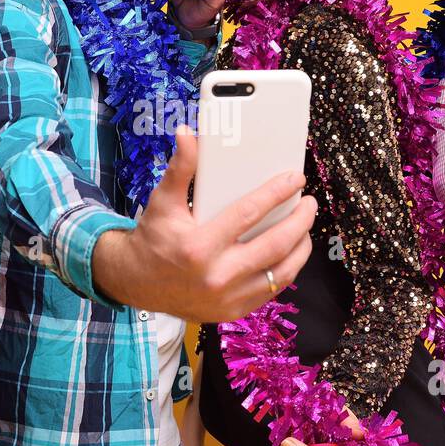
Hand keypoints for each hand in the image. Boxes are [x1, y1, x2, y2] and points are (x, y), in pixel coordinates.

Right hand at [92, 126, 315, 321]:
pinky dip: (286, 269)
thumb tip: (188, 134)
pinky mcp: (232, 311)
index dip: (276, 194)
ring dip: (300, 247)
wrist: (136, 283)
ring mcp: (227, 298)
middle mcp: (216, 276)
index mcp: (199, 246)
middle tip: (308, 203)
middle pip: (275, 245)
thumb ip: (180, 167)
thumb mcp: (163, 201)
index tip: (294, 179)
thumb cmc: (154, 238)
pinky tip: (291, 251)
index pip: (249, 214)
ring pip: (281, 272)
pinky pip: (271, 290)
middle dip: (300, 221)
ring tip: (305, 226)